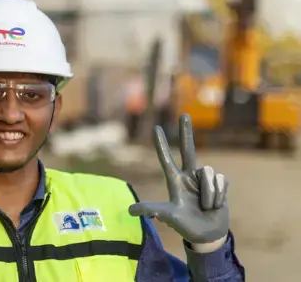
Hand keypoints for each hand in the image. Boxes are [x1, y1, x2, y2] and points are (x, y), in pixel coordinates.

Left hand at [129, 114, 228, 243]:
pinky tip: (215, 204)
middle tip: (183, 115)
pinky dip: (218, 195)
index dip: (161, 144)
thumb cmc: (185, 226)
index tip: (156, 128)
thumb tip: (129, 211)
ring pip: (208, 173)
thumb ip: (151, 210)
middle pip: (188, 149)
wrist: (208, 234)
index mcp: (174, 181)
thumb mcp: (168, 216)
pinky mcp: (219, 183)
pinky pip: (220, 180)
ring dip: (209, 193)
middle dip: (186, 132)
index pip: (165, 158)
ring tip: (205, 206)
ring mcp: (203, 179)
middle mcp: (188, 176)